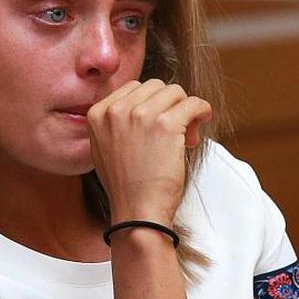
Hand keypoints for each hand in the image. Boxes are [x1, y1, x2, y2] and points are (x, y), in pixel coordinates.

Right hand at [86, 79, 211, 224]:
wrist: (137, 212)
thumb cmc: (126, 186)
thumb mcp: (104, 147)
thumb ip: (115, 122)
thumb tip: (145, 102)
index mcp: (97, 113)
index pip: (133, 88)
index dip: (151, 104)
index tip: (157, 126)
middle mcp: (115, 109)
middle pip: (155, 86)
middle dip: (168, 106)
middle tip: (174, 134)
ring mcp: (140, 114)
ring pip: (175, 92)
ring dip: (185, 110)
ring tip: (185, 137)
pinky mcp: (165, 124)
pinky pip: (193, 103)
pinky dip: (201, 112)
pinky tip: (200, 126)